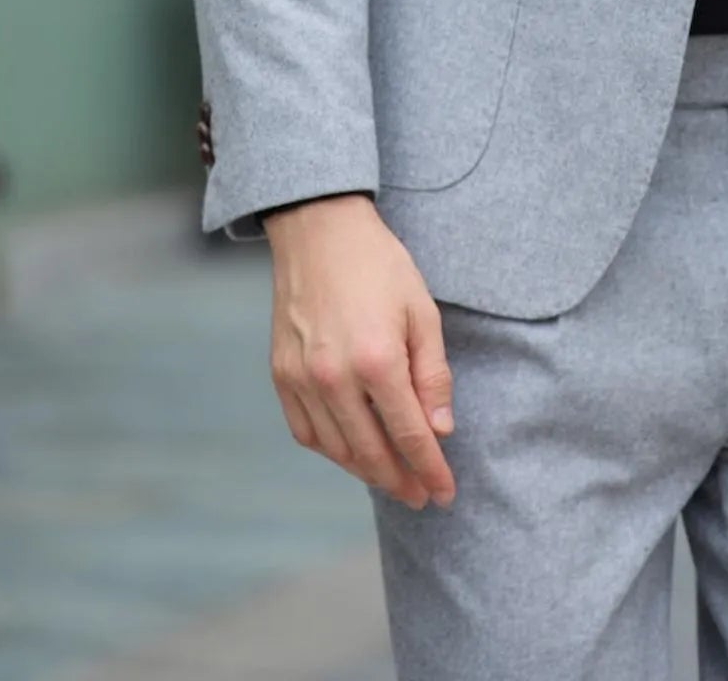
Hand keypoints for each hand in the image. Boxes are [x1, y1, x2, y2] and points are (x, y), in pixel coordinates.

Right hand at [265, 193, 456, 511]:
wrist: (320, 231)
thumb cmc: (379, 266)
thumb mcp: (422, 311)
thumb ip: (433, 375)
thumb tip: (440, 431)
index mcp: (378, 359)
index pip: (410, 435)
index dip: (430, 469)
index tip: (446, 493)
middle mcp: (334, 377)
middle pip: (372, 453)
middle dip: (401, 481)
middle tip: (422, 496)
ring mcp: (302, 379)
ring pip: (337, 450)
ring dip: (367, 472)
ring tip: (393, 479)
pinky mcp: (282, 375)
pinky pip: (306, 432)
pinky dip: (331, 451)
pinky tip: (352, 452)